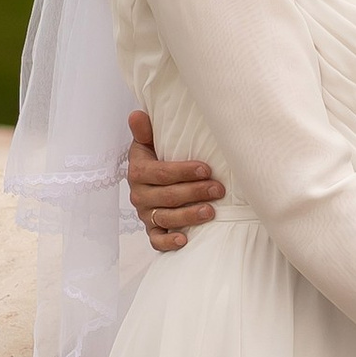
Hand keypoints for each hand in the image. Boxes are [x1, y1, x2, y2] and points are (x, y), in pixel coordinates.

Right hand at [128, 109, 224, 251]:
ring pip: (166, 218)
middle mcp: (139, 195)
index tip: (206, 169)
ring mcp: (145, 214)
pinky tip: (185, 240)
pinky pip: (157, 240)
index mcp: (138, 171)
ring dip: (189, 216)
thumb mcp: (148, 144)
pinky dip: (169, 242)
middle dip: (195, 192)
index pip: (161, 173)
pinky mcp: (152, 230)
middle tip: (219, 189)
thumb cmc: (155, 160)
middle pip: (168, 196)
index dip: (184, 172)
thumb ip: (144, 131)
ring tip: (211, 211)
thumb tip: (137, 114)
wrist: (149, 182)